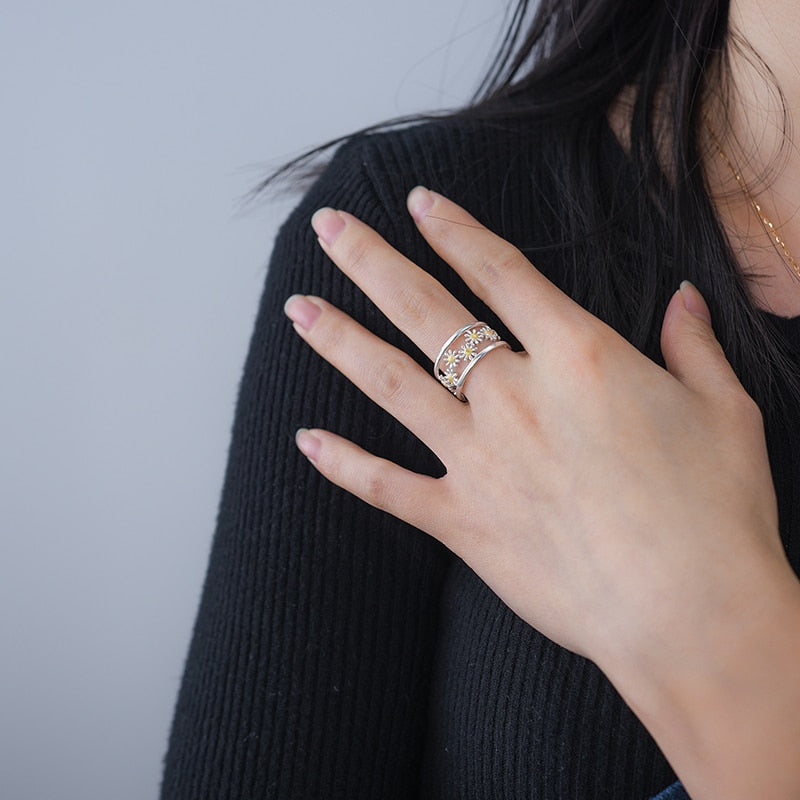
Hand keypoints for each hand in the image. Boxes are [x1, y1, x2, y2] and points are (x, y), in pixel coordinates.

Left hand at [284, 187, 799, 796]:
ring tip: (297, 309)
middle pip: (426, 311)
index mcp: (578, 356)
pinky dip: (344, 465)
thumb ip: (694, 344)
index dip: (454, 230)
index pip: (500, 271)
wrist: (690, 612)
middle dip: (372, 261)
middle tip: (327, 228)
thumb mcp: (724, 410)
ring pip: (392, 383)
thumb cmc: (715, 511)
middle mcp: (514, 396)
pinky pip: (388, 486)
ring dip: (340, 341)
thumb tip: (684, 298)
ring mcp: (479, 458)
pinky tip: (305, 440)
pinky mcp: (462, 521)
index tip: (418, 201)